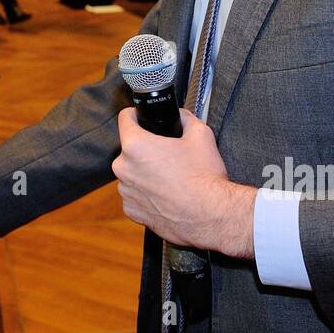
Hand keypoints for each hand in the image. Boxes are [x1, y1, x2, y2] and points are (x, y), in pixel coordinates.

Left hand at [111, 107, 255, 258]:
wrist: (209, 217)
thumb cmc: (204, 178)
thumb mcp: (201, 135)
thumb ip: (185, 118)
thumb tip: (179, 115)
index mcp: (135, 145)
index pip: (125, 118)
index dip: (136, 115)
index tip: (142, 119)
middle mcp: (124, 168)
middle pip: (130, 149)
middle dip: (146, 150)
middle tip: (168, 155)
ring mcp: (126, 192)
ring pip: (132, 173)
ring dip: (145, 173)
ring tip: (170, 179)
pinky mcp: (131, 211)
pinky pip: (135, 195)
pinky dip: (146, 194)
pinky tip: (166, 195)